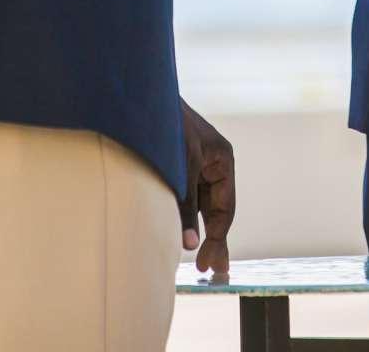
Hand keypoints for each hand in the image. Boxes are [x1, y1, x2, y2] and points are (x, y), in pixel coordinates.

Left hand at [179, 100, 235, 278]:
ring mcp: (195, 166)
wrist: (143, 97)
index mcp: (223, 160)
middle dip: (214, 239)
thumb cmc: (166, 124)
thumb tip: (189, 243)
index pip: (225, 208)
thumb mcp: (180, 164)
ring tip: (202, 260)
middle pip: (215, 210)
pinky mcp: (177, 166)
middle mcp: (212, 165)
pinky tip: (180, 233)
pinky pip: (184, 197)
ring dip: (197, 229)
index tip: (207, 262)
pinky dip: (182, 215)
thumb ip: (184, 203)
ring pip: (199, 206)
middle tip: (213, 270)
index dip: (217, 237)